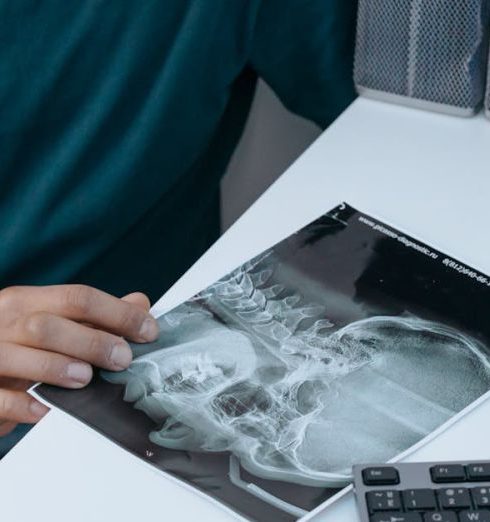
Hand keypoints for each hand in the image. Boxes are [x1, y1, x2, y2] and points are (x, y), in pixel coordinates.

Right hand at [0, 285, 158, 433]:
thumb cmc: (17, 347)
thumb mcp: (53, 324)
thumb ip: (96, 317)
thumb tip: (140, 304)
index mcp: (26, 302)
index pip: (77, 297)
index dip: (118, 313)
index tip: (148, 330)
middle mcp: (4, 322)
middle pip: (48, 325)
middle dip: (92, 341)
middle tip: (122, 359)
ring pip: (21, 353)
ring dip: (59, 367)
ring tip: (86, 379)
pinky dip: (24, 404)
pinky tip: (47, 409)